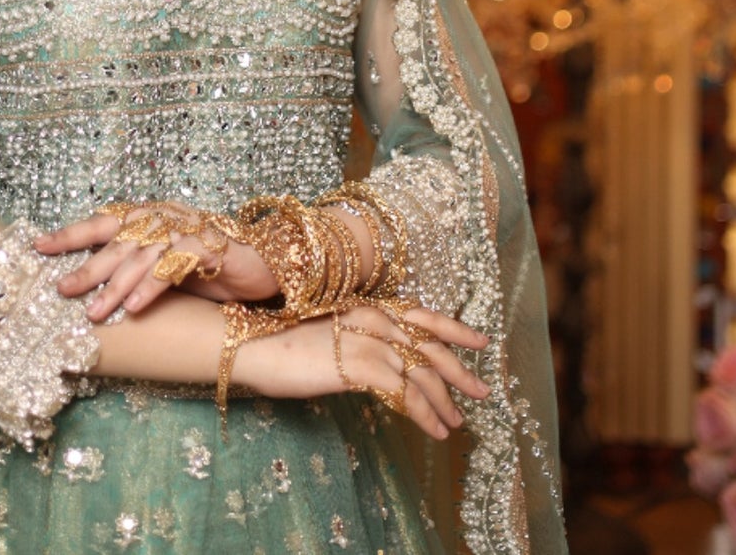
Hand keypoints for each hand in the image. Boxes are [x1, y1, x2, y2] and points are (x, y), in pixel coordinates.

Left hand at [35, 208, 277, 320]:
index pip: (102, 222)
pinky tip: (136, 307)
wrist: (265, 263)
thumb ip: (134, 269)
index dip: (71, 233)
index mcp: (149, 216)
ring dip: (116, 285)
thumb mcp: (165, 269)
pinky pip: (173, 265)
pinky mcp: (208, 246)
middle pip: (116, 239)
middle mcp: (163, 217)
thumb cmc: (210, 268)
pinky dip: (152, 286)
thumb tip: (89, 290)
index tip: (38, 245)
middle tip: (61, 290)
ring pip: (141, 254)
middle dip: (86, 266)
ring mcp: (186, 228)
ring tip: (95, 312)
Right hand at [233, 304, 489, 442]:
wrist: (254, 345)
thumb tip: (385, 363)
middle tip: (482, 392)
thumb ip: (360, 338)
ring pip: (423, 374)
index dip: (455, 329)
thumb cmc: (284, 342)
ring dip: (445, 401)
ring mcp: (370, 341)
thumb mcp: (330, 332)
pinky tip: (435, 430)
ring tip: (456, 423)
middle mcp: (376, 318)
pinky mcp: (362, 367)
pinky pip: (406, 395)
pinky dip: (426, 414)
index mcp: (369, 305)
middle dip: (460, 371)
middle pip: (432, 345)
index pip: (423, 315)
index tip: (481, 341)